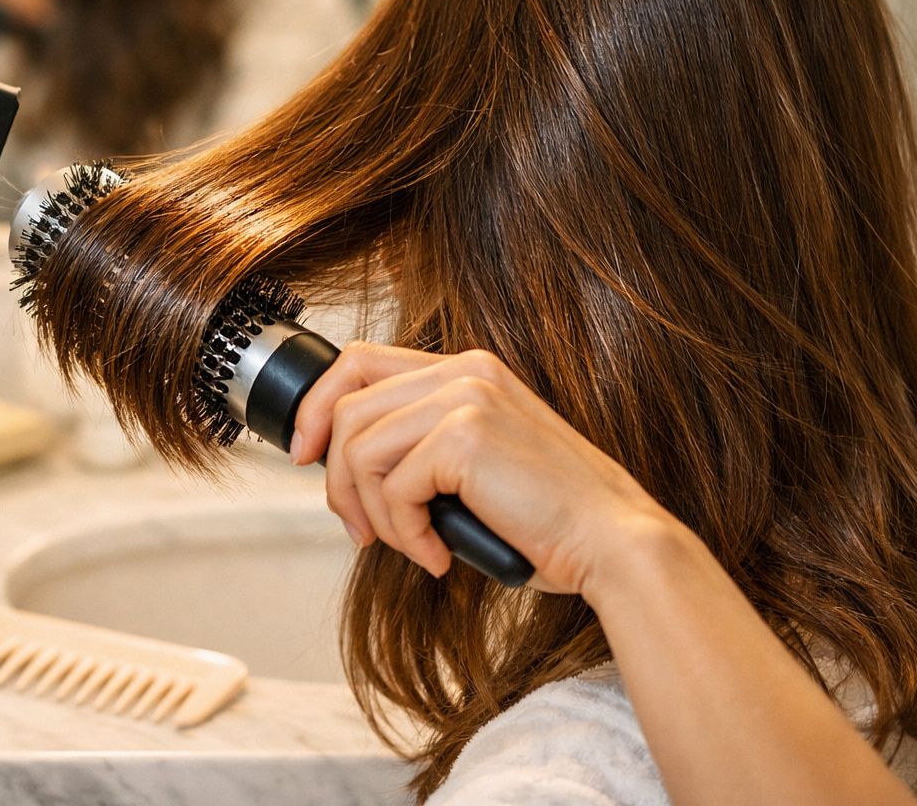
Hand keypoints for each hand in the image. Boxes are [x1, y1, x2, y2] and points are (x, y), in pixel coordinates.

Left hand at [291, 343, 677, 596]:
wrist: (610, 542)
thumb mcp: (474, 465)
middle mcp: (464, 371)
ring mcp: (465, 398)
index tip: (305, 454)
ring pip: (360, 451)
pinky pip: (393, 487)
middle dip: (338, 480)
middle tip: (360, 530)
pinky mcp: (464, 437)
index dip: (318, 407)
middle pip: (347, 408)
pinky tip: (438, 556)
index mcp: (467, 369)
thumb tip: (345, 463)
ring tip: (411, 547)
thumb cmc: (548, 517)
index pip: (358, 360)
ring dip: (374, 514)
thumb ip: (421, 444)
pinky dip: (405, 533)